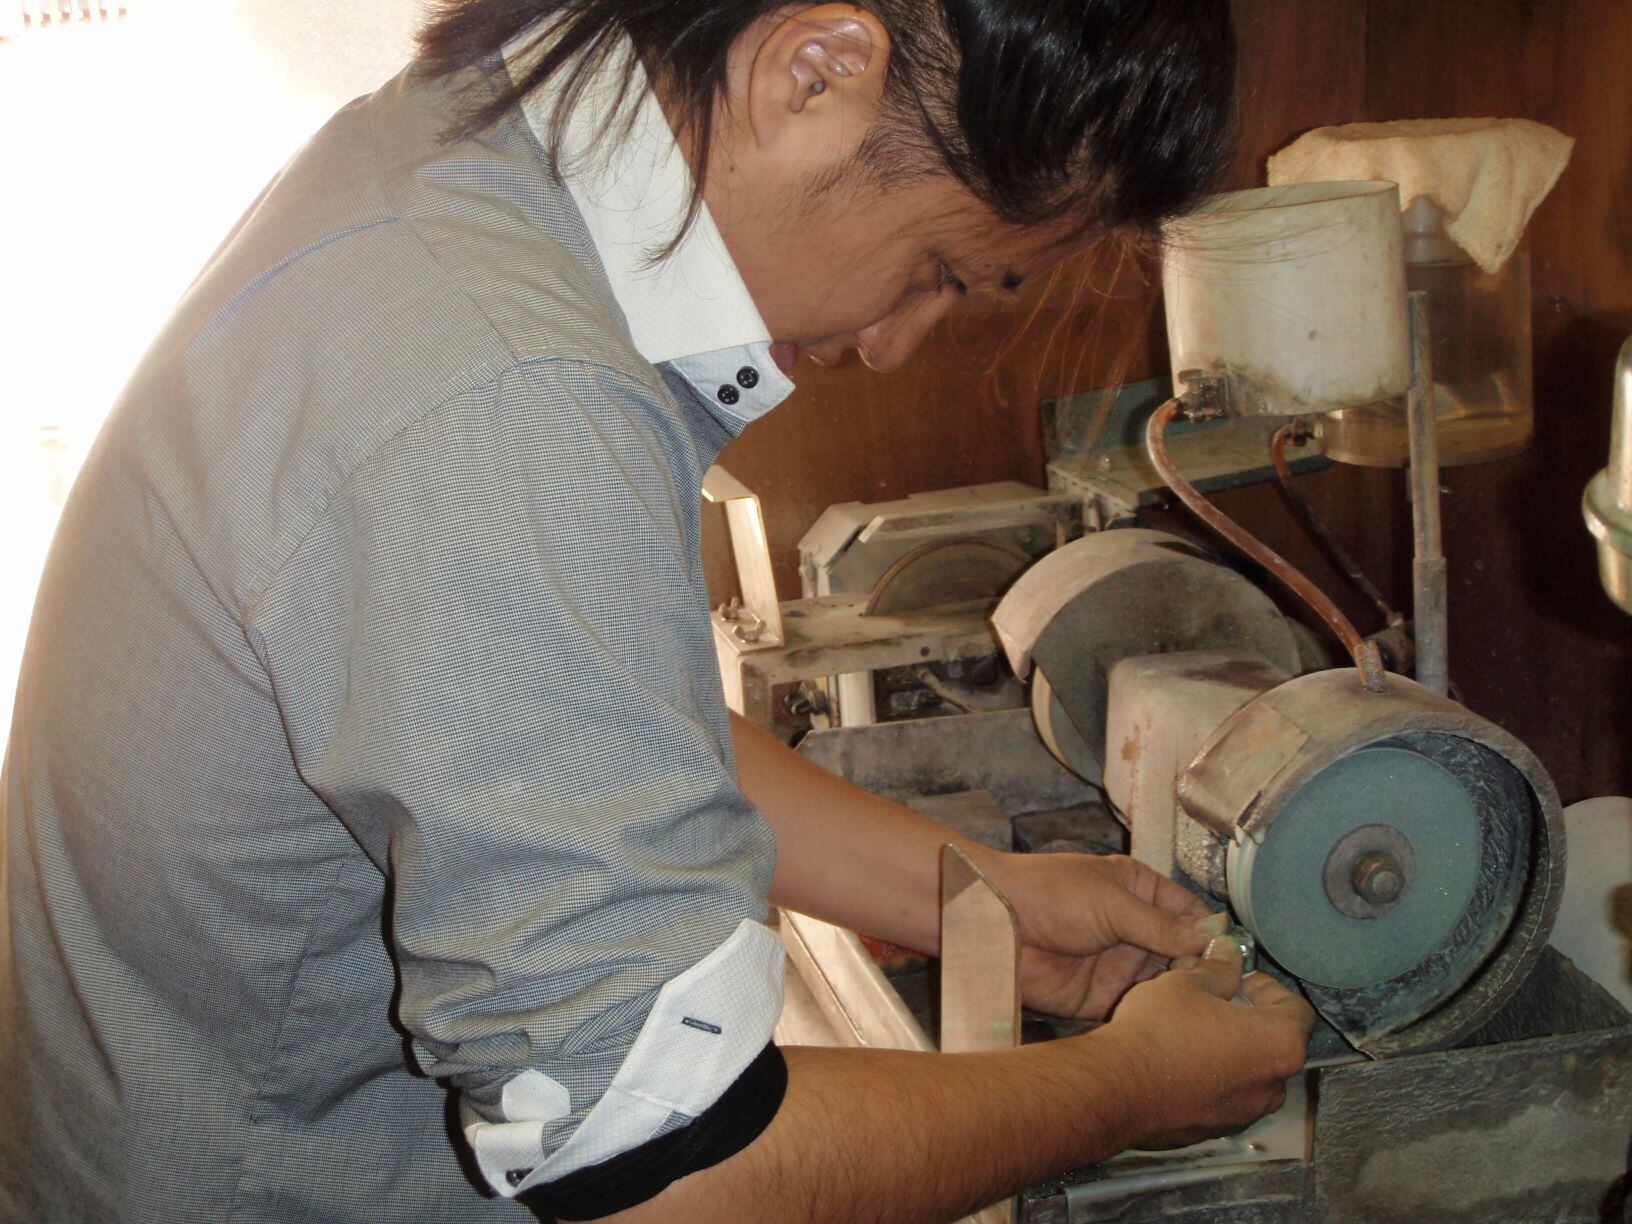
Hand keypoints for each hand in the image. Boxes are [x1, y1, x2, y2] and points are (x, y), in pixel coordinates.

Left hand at [987, 851, 1227, 1019]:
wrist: (993, 922)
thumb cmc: (1045, 892)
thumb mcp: (1113, 902)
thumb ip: (1163, 926)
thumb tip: (1213, 938)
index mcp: (1140, 892)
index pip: (1191, 915)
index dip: (1214, 936)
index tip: (1238, 960)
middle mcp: (1134, 930)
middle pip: (1183, 956)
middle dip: (1202, 973)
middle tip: (1225, 993)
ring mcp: (1118, 965)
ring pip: (1164, 987)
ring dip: (1180, 998)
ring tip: (1205, 1012)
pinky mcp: (1100, 998)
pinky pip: (1136, 1011)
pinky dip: (1153, 1019)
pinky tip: (1171, 1026)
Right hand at [1091, 936, 1315, 1150]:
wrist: (1117, 1088)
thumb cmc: (1158, 1032)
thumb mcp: (1187, 982)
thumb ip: (1217, 969)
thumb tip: (1227, 953)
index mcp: (1278, 1045)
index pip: (1296, 1009)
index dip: (1266, 987)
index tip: (1238, 979)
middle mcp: (1270, 1086)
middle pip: (1272, 1043)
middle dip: (1245, 1019)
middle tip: (1211, 1000)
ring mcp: (1243, 1114)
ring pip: (1246, 1072)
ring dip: (1227, 1050)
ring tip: (1189, 1029)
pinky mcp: (1214, 1130)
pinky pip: (1221, 1096)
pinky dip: (1208, 1077)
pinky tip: (1175, 1060)